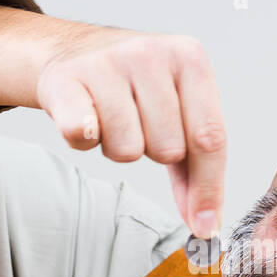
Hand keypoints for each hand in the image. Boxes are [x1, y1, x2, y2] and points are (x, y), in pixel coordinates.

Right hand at [0, 0, 226, 238]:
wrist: (75, 50)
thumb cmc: (134, 87)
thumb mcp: (178, 110)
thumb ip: (196, 165)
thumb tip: (205, 221)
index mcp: (190, 58)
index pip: (210, 135)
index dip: (208, 187)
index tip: (204, 226)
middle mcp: (151, 54)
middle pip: (169, 149)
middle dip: (154, 152)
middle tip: (139, 126)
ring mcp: (107, 62)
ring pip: (128, 150)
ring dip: (119, 147)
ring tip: (111, 120)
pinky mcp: (67, 78)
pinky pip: (83, 136)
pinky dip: (84, 142)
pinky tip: (86, 120)